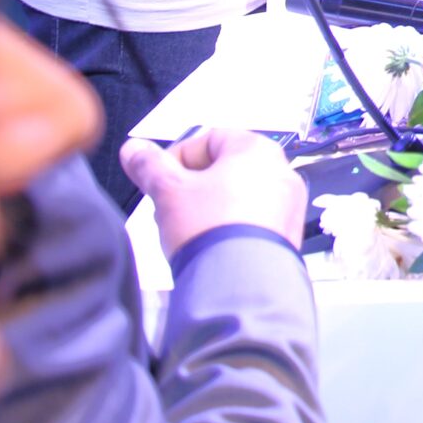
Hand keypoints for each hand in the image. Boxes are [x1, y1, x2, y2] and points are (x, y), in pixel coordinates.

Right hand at [121, 128, 306, 256]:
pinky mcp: (287, 234)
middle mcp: (281, 171)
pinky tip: (211, 246)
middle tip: (171, 206)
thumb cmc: (210, 228)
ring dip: (210, 207)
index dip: (178, 157)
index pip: (210, 138)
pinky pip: (253, 220)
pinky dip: (230, 226)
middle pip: (225, 168)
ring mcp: (288, 204)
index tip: (160, 178)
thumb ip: (150, 166)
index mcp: (257, 149)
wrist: (239, 284)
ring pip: (239, 196)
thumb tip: (134, 149)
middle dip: (192, 186)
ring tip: (189, 230)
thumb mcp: (168, 192)